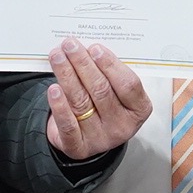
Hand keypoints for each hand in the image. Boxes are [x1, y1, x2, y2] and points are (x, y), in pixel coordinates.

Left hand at [43, 40, 152, 159]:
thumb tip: (88, 48)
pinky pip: (68, 125)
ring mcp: (100, 139)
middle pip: (102, 91)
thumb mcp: (115, 90)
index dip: (111, 65)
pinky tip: (53, 89)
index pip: (128, 85)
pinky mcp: (78, 147)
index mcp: (138, 109)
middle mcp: (121, 126)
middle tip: (70, 45)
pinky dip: (60, 106)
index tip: (95, 48)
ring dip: (67, 75)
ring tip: (57, 56)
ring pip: (82, 102)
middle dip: (83, 64)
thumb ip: (108, 72)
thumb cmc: (102, 104)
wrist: (85, 135)